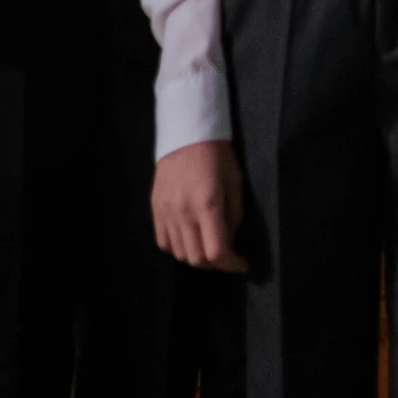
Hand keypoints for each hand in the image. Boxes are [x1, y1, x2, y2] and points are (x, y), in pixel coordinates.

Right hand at [151, 141, 248, 271]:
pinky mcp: (154, 209)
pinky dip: (178, 248)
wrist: (186, 132)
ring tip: (209, 248)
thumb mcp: (235, 180)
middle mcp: (184, 213)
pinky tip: (190, 239)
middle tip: (228, 257)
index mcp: (208, 204)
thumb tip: (230, 241)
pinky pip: (164, 243)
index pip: (217, 251)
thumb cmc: (217, 154)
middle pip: (197, 259)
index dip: (232, 264)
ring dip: (197, 258)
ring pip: (180, 254)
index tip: (243, 265)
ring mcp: (166, 212)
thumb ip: (234, 214)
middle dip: (217, 264)